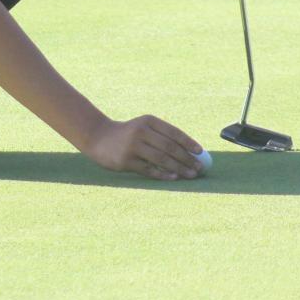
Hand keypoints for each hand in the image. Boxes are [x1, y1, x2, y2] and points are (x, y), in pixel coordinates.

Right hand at [85, 115, 205, 180]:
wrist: (99, 137)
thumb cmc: (128, 135)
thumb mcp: (143, 128)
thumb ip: (162, 136)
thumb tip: (190, 151)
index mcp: (148, 121)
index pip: (173, 132)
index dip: (188, 142)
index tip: (201, 152)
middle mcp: (141, 131)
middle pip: (169, 146)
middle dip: (186, 158)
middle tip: (199, 167)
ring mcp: (132, 146)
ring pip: (161, 159)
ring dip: (178, 168)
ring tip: (191, 175)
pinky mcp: (126, 161)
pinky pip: (148, 169)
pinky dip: (163, 174)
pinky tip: (174, 178)